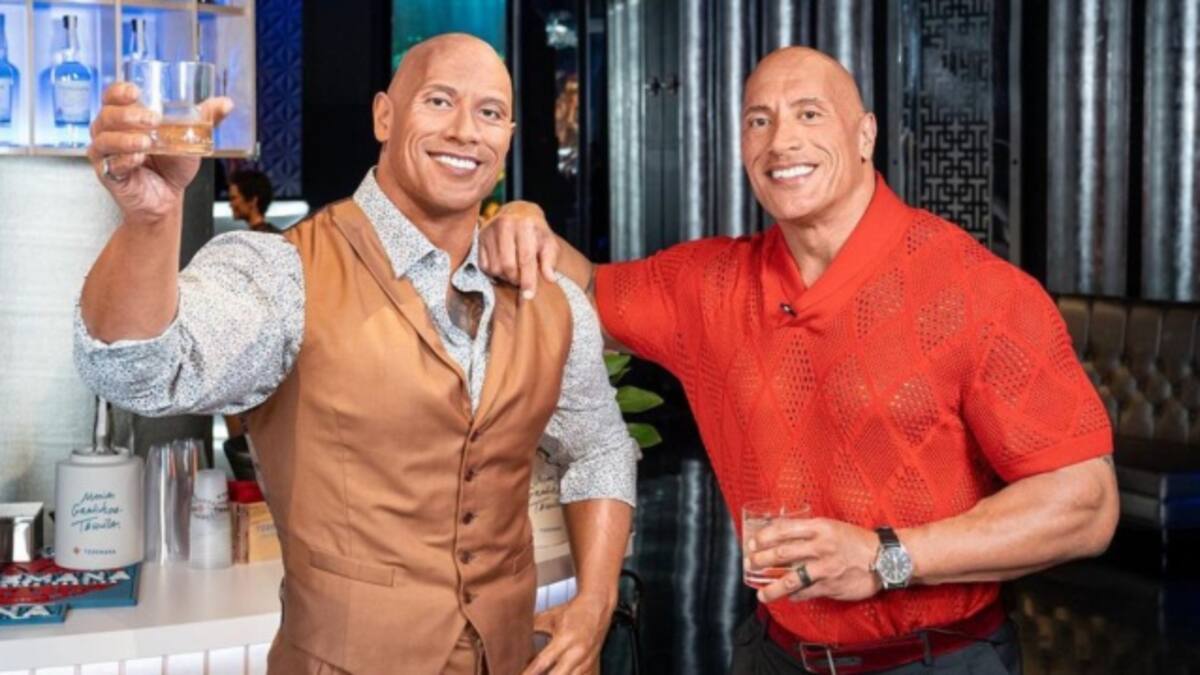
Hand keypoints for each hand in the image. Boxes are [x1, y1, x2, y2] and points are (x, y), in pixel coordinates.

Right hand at [87, 82, 233, 226]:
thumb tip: (226, 103)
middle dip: (128, 115)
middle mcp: (110, 132)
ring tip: (146, 141)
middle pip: (107, 116)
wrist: (169, 198)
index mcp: (125, 117)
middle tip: (153, 120)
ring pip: (104, 139)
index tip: (135, 92)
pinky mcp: (109, 175)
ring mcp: (107, 154)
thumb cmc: (172, 165)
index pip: (112, 96)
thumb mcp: (189, 139)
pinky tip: (138, 159)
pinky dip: (125, 160)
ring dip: (125, 139)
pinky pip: (111, 165)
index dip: (119, 91)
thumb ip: (204, 119)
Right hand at [479, 201, 558, 299]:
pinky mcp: (480, 238)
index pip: (526, 258)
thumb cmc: (536, 231)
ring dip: (505, 276)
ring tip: (515, 272)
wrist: (518, 213)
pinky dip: (494, 271)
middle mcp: (505, 224)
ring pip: (495, 267)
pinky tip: (503, 266)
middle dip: (516, 279)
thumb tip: (550, 278)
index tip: (529, 295)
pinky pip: (484, 265)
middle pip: (508, 265)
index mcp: (525, 224)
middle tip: (522, 280)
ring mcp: (489, 230)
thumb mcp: (548, 242)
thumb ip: (550, 260)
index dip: (528, 279)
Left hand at [522, 594, 612, 674]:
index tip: (517, 674)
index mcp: (565, 639)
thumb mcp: (550, 617)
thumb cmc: (573, 611)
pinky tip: (554, 674)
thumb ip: (532, 627)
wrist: (598, 606)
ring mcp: (585, 662)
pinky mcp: (590, 667)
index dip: (528, 673)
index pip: (542, 662)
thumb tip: (514, 637)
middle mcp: (576, 653)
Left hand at [749, 518, 881, 603]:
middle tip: (750, 564)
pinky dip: (794, 596)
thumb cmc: (857, 540)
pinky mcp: (830, 586)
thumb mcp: (832, 526)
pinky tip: (788, 597)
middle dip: (761, 560)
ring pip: (790, 579)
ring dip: (772, 588)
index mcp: (819, 527)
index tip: (752, 542)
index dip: (764, 537)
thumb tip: (784, 533)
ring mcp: (824, 568)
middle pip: (782, 554)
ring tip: (761, 594)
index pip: (784, 530)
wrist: (885, 558)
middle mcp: (820, 547)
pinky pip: (805, 592)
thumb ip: (810, 530)